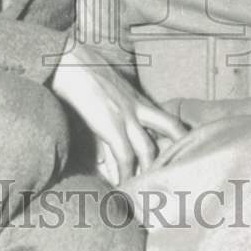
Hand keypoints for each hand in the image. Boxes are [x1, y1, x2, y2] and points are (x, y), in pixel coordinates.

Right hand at [52, 48, 186, 184]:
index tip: (184, 153)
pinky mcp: (111, 124)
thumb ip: (111, 113)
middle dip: (177, 152)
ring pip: (148, 149)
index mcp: (137, 98)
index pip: (169, 119)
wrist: (67, 59)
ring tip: (146, 190)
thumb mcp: (104, 90)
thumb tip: (108, 145)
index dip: (179, 136)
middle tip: (179, 173)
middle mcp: (137, 106)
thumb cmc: (80, 71)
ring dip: (147, 171)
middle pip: (171, 129)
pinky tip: (122, 186)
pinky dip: (125, 173)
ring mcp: (126, 115)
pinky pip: (124, 155)